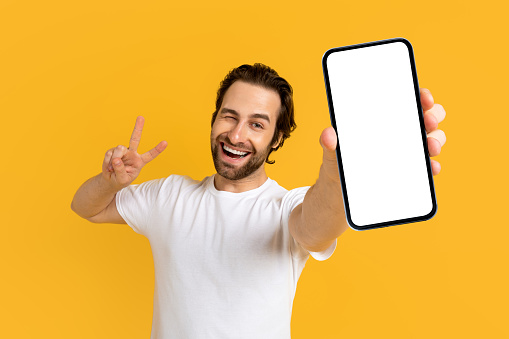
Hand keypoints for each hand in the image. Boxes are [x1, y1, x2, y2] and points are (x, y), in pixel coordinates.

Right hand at [101, 116, 166, 189]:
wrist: (111, 180)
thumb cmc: (121, 180)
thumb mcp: (123, 180)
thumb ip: (121, 170)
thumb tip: (116, 159)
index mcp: (140, 161)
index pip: (150, 155)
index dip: (158, 149)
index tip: (165, 142)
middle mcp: (132, 153)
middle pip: (135, 139)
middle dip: (138, 127)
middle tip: (141, 117)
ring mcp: (122, 151)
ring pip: (119, 148)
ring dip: (114, 158)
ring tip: (112, 168)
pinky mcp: (112, 151)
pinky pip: (109, 154)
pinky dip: (107, 162)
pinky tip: (109, 167)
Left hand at [319, 88, 445, 178]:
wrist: (339, 191)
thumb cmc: (338, 164)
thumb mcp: (332, 153)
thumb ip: (329, 143)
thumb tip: (328, 134)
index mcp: (382, 120)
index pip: (407, 100)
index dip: (420, 96)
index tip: (423, 98)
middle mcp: (399, 132)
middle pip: (427, 117)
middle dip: (433, 116)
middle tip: (428, 121)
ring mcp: (407, 152)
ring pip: (433, 139)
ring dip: (436, 140)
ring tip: (430, 146)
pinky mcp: (411, 172)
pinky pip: (427, 167)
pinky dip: (431, 166)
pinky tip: (430, 167)